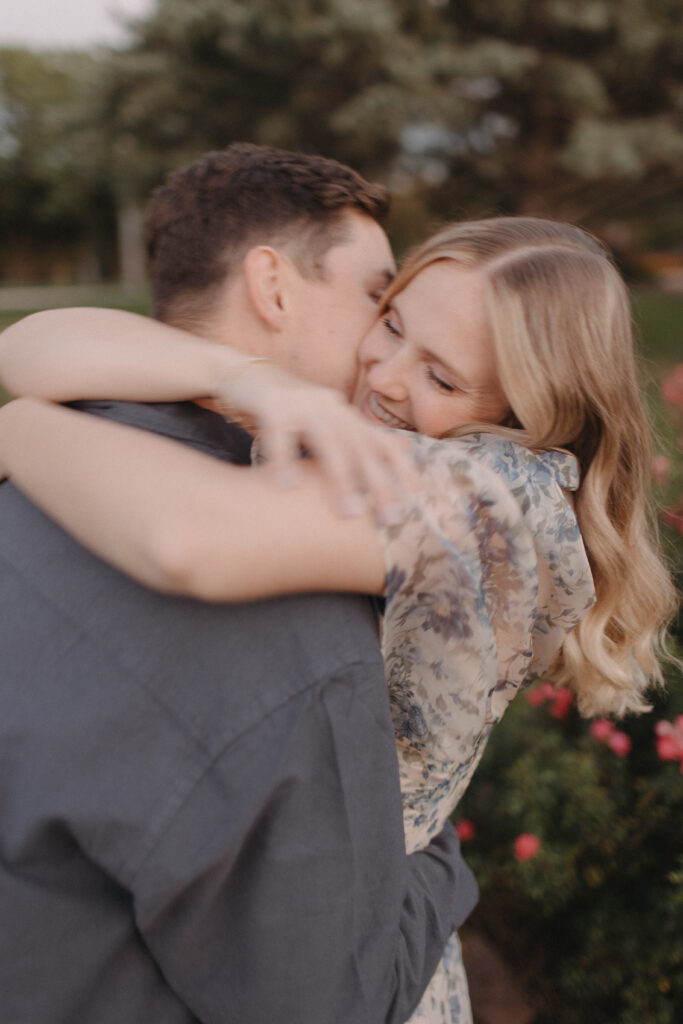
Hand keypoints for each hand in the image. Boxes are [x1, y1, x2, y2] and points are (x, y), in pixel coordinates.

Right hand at [214, 358, 417, 521]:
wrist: (242, 373)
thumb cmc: (288, 409)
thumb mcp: (325, 422)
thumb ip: (356, 438)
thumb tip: (402, 450)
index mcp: (344, 415)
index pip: (382, 443)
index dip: (402, 469)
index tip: (416, 501)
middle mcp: (330, 407)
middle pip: (361, 446)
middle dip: (379, 483)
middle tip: (389, 518)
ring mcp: (302, 404)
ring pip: (328, 441)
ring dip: (341, 477)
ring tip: (349, 511)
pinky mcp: (272, 404)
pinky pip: (279, 433)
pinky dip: (283, 459)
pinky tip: (286, 486)